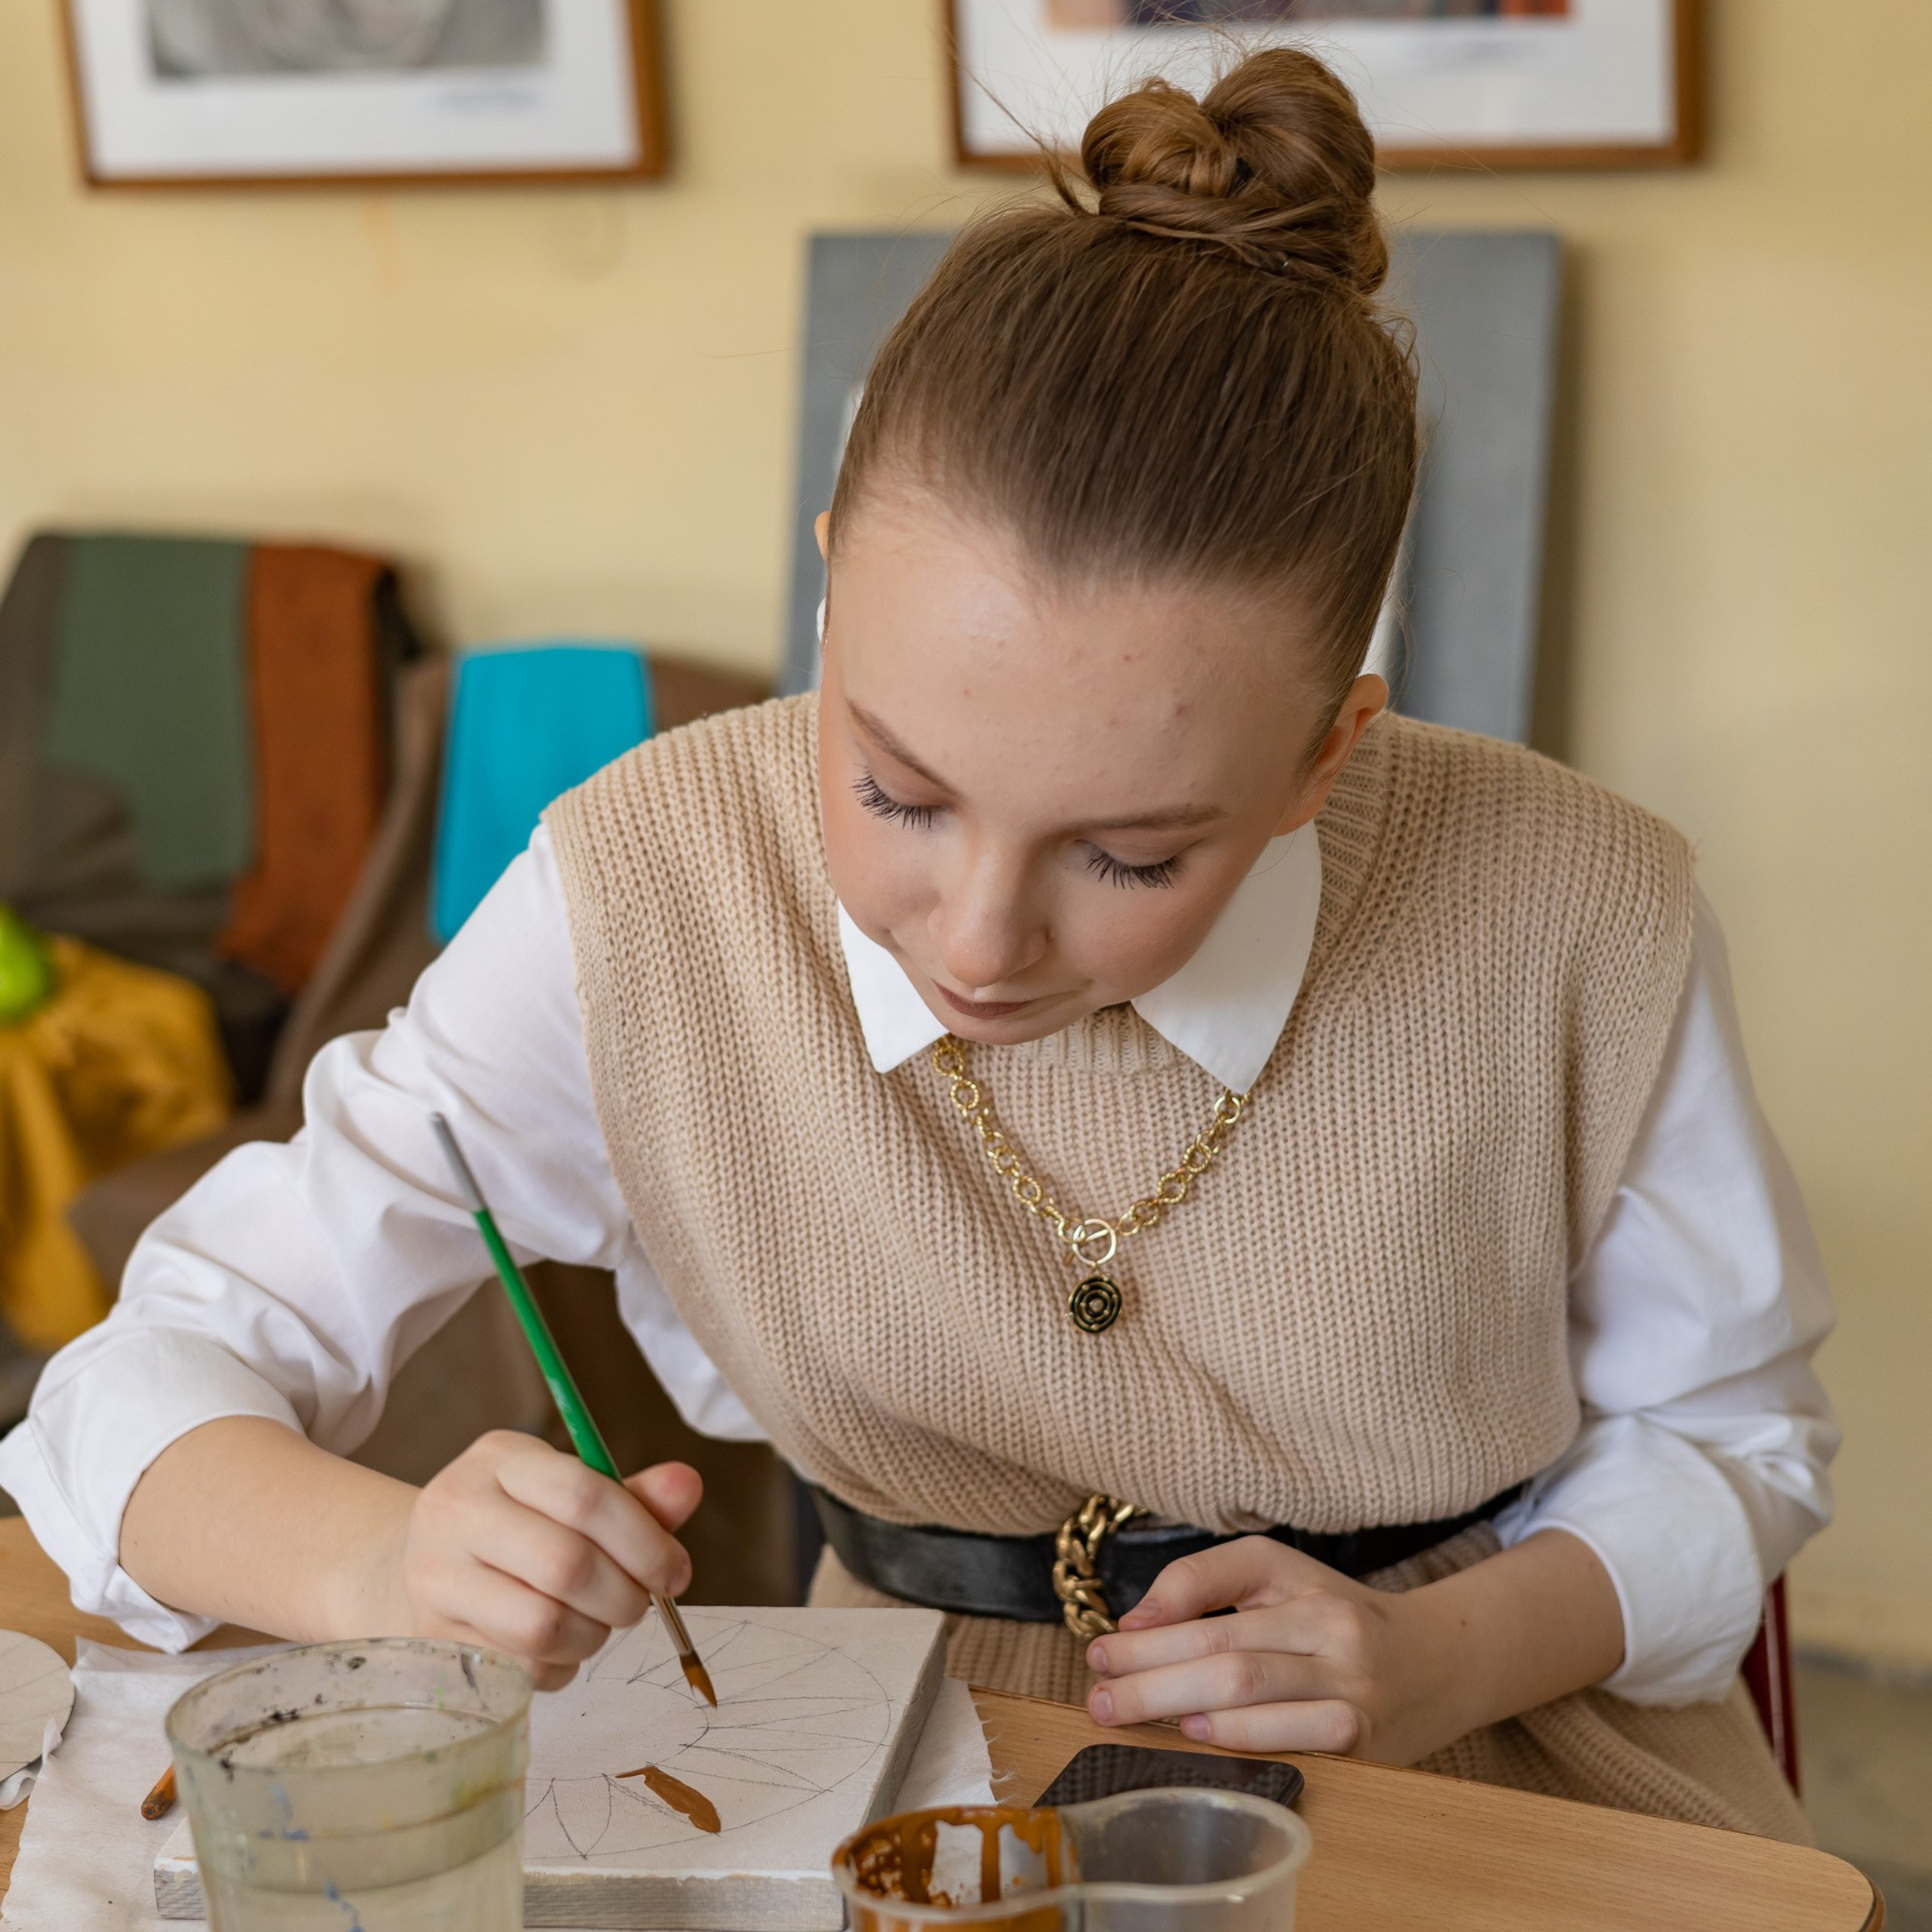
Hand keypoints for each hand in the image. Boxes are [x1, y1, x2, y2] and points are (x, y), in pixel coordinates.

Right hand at [363, 1431, 701, 1690]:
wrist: (407, 1565)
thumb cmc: (513, 1526)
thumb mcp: (565, 1493)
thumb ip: (631, 1497)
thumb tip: (688, 1486)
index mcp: (500, 1458)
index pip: (585, 1495)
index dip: (645, 1541)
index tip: (676, 1573)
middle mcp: (456, 1509)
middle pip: (567, 1565)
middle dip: (624, 1596)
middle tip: (638, 1604)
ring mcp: (435, 1576)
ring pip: (542, 1625)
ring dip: (593, 1636)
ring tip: (597, 1623)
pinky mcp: (429, 1638)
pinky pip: (520, 1668)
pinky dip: (560, 1667)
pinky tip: (558, 1647)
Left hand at [1083, 1528, 1624, 1765]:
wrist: (1437, 1664)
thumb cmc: (1337, 1618)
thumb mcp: (1279, 1575)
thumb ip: (1204, 1583)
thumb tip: (1136, 1623)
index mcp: (1301, 1583)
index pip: (1213, 1598)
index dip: (1151, 1622)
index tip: (1101, 1648)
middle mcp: (1331, 1630)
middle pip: (1224, 1649)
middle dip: (1148, 1673)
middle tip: (1097, 1693)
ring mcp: (1352, 1686)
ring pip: (1253, 1689)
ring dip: (1179, 1704)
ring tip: (1125, 1712)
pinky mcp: (1368, 1741)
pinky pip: (1299, 1739)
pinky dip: (1244, 1738)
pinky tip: (1200, 1737)